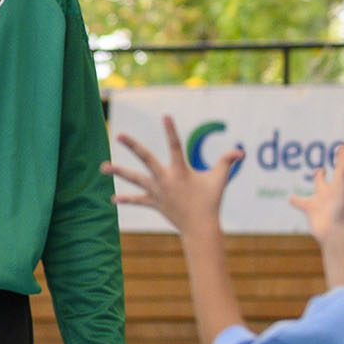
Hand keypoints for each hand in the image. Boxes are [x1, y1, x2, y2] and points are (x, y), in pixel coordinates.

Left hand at [107, 115, 236, 234]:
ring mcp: (157, 191)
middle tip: (119, 135)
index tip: (165, 115)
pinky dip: (126, 199)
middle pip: (146, 158)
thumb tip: (240, 152)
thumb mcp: (219, 179)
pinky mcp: (154, 202)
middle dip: (132, 146)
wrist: (199, 227)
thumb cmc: (210, 201)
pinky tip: (113, 199)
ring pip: (134, 179)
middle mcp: (165, 179)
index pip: (176, 145)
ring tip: (103, 167)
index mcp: (180, 170)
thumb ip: (227, 162)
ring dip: (118, 172)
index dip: (171, 130)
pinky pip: (137, 200)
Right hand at [301, 131, 343, 243]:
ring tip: (319, 171)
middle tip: (341, 147)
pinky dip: (296, 200)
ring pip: (320, 185)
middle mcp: (335, 187)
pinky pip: (302, 202)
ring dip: (319, 178)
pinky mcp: (312, 209)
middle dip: (340, 158)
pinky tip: (290, 198)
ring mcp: (324, 198)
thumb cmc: (343, 210)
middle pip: (339, 168)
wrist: (336, 234)